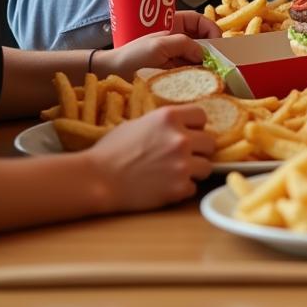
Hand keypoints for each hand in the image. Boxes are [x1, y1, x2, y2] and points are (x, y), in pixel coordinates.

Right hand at [83, 104, 214, 211]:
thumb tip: (181, 126)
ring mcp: (182, 164)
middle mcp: (181, 138)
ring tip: (173, 174)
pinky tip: (164, 188)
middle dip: (198, 150)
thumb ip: (164, 124)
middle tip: (180, 157)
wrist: (96, 180)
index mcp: (170, 117)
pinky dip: (182, 189)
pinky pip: (193, 187)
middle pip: (209, 142)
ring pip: (206, 166)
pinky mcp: (179, 188)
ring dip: (193, 170)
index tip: (187, 134)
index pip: (202, 116)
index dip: (195, 126)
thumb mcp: (138, 123)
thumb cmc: (111, 151)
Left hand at [100, 12, 218, 78]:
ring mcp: (177, 54)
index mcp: (175, 25)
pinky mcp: (175, 70)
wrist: (112, 75)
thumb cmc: (133, 56)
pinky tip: (202, 80)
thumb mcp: (159, 46)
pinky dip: (199, 74)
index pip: (202, 22)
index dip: (213, 30)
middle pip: (205, 39)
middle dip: (213, 49)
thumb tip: (205, 54)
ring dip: (207, 63)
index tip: (218, 45)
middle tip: (219, 63)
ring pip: (201, 56)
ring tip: (212, 73)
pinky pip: (193, 69)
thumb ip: (184, 44)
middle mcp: (179, 38)